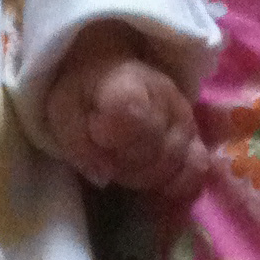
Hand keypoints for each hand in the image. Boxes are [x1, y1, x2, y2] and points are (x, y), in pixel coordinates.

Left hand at [43, 19, 207, 201]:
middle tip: (106, 156)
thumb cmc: (83, 94)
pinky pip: (197, 170)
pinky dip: (175, 185)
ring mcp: (186, 119)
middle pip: (154, 150)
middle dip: (124, 165)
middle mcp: (167, 98)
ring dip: (144, 177)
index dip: (112, 136)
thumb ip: (76, 141)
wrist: (111, 74)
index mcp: (128, 82)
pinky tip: (154, 185)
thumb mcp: (62, 110)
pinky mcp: (197, 138)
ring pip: (176, 164)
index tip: (97, 135)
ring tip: (123, 165)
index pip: (131, 113)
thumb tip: (103, 176)